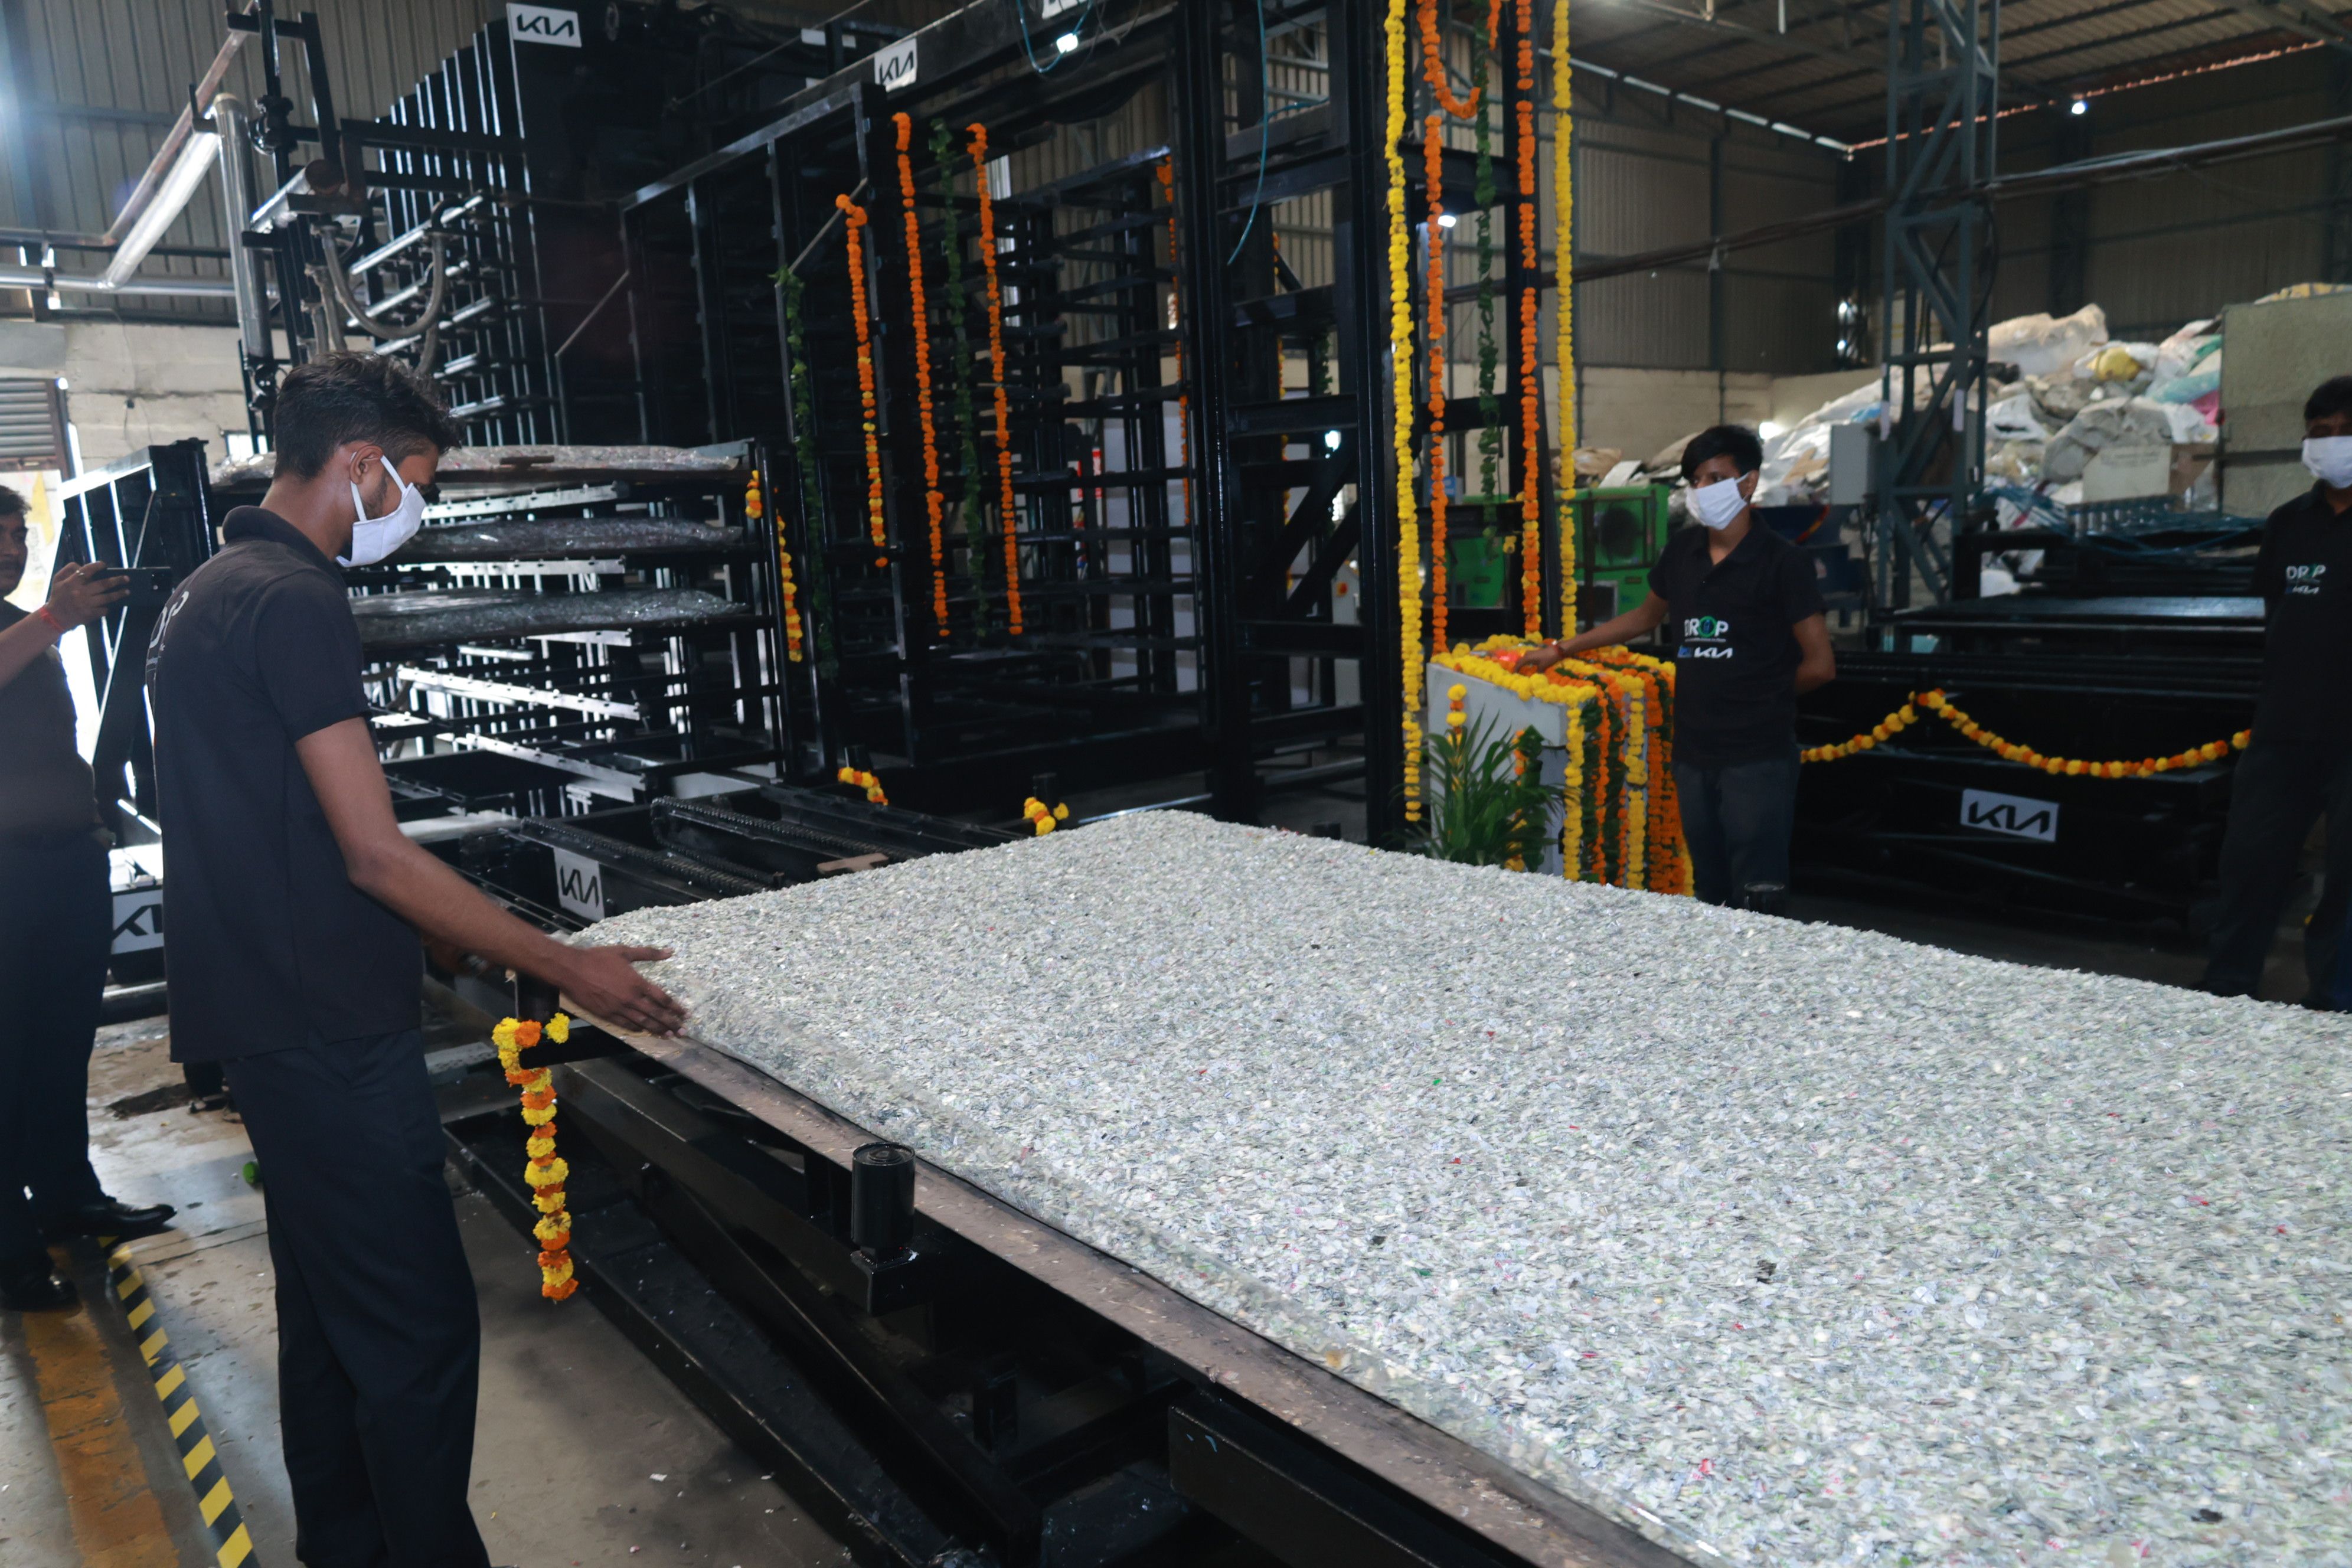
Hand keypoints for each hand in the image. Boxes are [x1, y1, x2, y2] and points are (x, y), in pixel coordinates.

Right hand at [44, 562, 127, 630]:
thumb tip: (81, 565)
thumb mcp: (57, 581)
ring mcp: (86, 604)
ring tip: (127, 591)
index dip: (97, 566)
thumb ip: (68, 570)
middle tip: (127, 578)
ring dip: (119, 594)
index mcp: (71, 583)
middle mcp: (80, 592)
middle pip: (103, 584)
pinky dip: (108, 607)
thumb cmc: (58, 597)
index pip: (87, 571)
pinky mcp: (89, 614)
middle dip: (117, 580)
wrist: (55, 618)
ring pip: (107, 597)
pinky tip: (113, 604)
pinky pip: (103, 609)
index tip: (104, 565)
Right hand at [560, 944, 687, 1035]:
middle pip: (656, 1014)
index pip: (662, 998)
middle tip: (683, 1031)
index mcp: (637, 983)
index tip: (685, 1014)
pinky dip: (636, 1029)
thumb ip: (649, 953)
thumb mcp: (625, 952)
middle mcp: (631, 999)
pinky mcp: (606, 1015)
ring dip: (657, 1029)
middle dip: (671, 1023)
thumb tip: (670, 951)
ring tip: (669, 1035)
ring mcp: (619, 1009)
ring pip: (642, 1022)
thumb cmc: (598, 958)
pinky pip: (625, 1025)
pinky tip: (643, 1031)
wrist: (572, 970)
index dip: (675, 1007)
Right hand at [1518, 643, 1565, 673]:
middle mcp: (1527, 654)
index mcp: (1527, 658)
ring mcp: (1531, 652)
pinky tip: (1527, 665)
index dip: (1515, 669)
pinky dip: (1525, 662)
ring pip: (1523, 659)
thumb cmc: (1548, 658)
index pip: (1519, 664)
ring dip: (1521, 663)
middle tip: (1516, 672)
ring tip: (1520, 669)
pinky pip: (1527, 658)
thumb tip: (1534, 676)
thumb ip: (1536, 672)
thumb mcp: (1542, 667)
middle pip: (1520, 661)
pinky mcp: (1534, 652)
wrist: (1556, 651)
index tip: (1513, 674)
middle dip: (1517, 666)